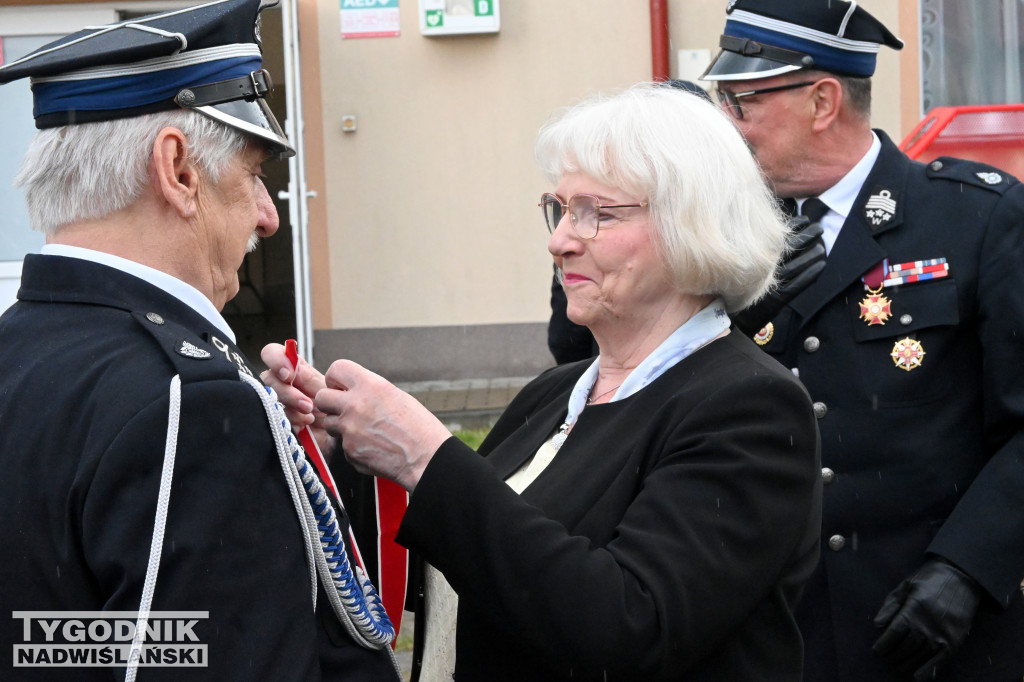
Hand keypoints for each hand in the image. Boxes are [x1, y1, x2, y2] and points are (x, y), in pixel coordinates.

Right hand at [260, 342, 333, 452]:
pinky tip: (304, 427)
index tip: (288, 374)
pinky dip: (289, 424)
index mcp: (294, 370)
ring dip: (291, 410)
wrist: (340, 435)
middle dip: (287, 392)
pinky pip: (273, 421)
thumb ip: (310, 380)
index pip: (272, 353)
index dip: (276, 360)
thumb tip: (296, 370)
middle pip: (268, 379)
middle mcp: (282, 385)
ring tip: (310, 417)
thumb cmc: (336, 409)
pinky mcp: (277, 423)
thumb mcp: (329, 391)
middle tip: (307, 404)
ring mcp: (277, 404)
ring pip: (269, 400)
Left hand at [315, 359, 451, 491]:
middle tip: (344, 408)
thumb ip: (370, 391)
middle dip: (330, 403)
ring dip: (341, 426)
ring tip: (366, 430)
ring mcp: (350, 430)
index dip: (336, 379)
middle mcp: (356, 405)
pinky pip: (343, 446)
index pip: (336, 369)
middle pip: (321, 397)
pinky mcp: (349, 451)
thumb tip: (352, 391)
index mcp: (371, 386)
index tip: (341, 386)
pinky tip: (373, 447)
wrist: (427, 459)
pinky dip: (354, 447)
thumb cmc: (419, 428)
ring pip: (329, 423)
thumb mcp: (396, 396)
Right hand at [732, 216, 825, 335]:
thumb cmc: (730, 289)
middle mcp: (763, 270)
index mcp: (754, 259)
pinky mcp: (777, 300)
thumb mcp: (737, 264)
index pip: (779, 239)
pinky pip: (798, 286)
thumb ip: (750, 249)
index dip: (794, 228)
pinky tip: (821, 266)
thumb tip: (768, 231)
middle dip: (806, 237)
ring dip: (812, 255)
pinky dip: (810, 275)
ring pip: (797, 266)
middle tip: (818, 227)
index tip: (804, 219)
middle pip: (790, 250)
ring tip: (822, 245)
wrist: (726, 319)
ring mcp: (771, 285)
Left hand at [872, 558, 982, 680]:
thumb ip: (890, 606)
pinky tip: (917, 677)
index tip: (877, 651)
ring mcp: (943, 634)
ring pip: (920, 656)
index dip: (883, 645)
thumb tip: (877, 626)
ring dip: (906, 664)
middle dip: (892, 656)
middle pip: (905, 647)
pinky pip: (941, 662)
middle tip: (885, 658)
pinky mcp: (955, 641)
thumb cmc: (929, 580)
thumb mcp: (905, 586)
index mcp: (914, 609)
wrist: (962, 578)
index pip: (894, 633)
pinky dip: (928, 672)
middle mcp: (928, 624)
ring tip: (897, 665)